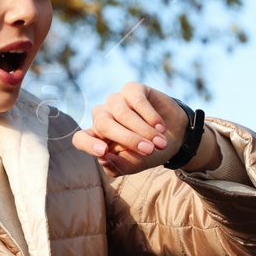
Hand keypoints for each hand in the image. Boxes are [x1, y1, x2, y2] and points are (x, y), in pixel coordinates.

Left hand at [72, 81, 221, 175]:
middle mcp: (102, 116)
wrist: (175, 136)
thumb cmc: (150, 151)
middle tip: (150, 150)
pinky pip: (136, 100)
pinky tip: (160, 127)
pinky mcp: (132, 89)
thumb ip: (119, 166)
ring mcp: (116, 101)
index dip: (88, 144)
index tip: (103, 151)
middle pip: (103, 124)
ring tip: (161, 143)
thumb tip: (103, 159)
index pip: (80, 139)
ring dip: (144, 130)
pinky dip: (150, 116)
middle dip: (128, 139)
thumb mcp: (136, 164)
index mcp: (97, 137)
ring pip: (121, 113)